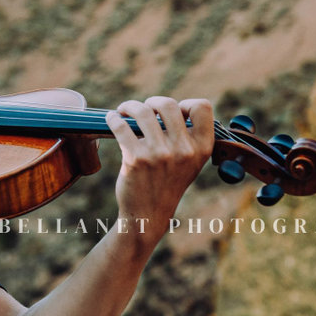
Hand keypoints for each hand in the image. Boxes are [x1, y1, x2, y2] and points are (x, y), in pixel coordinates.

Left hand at [105, 97, 213, 233]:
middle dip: (151, 102)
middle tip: (142, 109)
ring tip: (123, 111)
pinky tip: (112, 120)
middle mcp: (184, 150)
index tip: (172, 113)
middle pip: (168, 104)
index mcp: (201, 149)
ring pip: (141, 111)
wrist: (148, 214)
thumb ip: (186, 136)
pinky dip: (113, 119)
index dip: (185, 104)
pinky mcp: (136, 158)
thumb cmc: (167, 182)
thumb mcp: (189, 162)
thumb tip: (165, 105)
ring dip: (128, 106)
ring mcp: (159, 154)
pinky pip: (120, 125)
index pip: (203, 108)